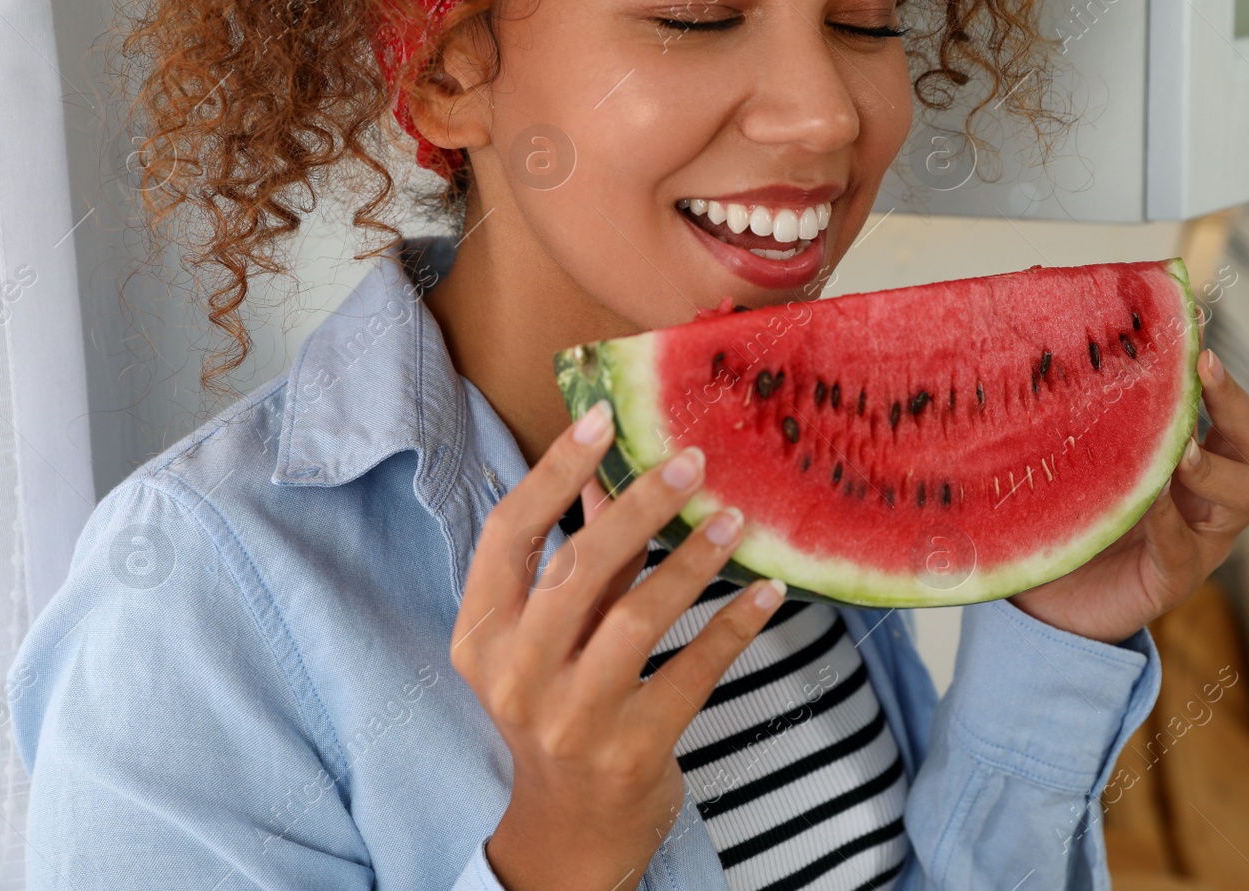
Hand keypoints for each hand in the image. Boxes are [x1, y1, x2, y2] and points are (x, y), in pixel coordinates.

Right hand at [449, 400, 785, 890]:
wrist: (569, 828)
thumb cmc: (558, 708)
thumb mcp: (547, 638)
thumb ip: (576, 563)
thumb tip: (614, 474)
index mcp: (481, 635)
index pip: (508, 535)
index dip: (554, 472)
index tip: (603, 420)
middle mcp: (516, 675)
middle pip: (577, 568)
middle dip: (640, 505)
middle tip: (692, 461)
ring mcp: (571, 717)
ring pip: (637, 617)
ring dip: (693, 560)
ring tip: (735, 519)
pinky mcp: (632, 750)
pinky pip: (694, 670)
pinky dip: (734, 624)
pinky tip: (767, 592)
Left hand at [1009, 349, 1248, 643]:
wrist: (1045, 604)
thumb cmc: (1064, 520)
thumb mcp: (1075, 460)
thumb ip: (1079, 417)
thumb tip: (1051, 338)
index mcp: (1189, 458)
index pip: (1222, 406)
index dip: (1214, 371)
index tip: (1195, 329)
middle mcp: (1207, 493)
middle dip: (1232, 401)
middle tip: (1201, 369)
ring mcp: (1200, 538)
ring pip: (1244, 492)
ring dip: (1212, 465)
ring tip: (1177, 449)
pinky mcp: (1176, 578)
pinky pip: (1184, 546)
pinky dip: (1167, 519)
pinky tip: (1145, 500)